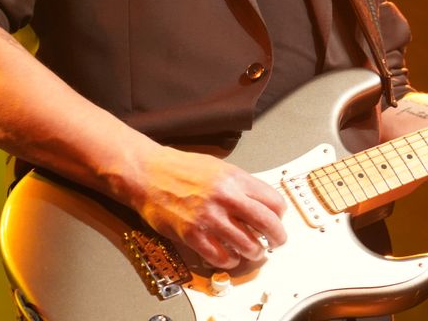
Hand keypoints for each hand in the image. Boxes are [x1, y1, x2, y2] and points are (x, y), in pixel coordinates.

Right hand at [123, 146, 287, 270]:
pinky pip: (220, 256)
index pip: (273, 201)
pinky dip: (230, 260)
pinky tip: (230, 257)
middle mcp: (225, 197)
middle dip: (278, 237)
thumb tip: (260, 202)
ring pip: (247, 244)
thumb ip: (240, 184)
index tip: (278, 219)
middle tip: (277, 242)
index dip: (280, 214)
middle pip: (267, 223)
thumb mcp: (219, 167)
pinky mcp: (192, 235)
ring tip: (254, 251)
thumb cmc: (180, 169)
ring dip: (255, 252)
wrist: (147, 173)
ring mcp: (209, 217)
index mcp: (235, 178)